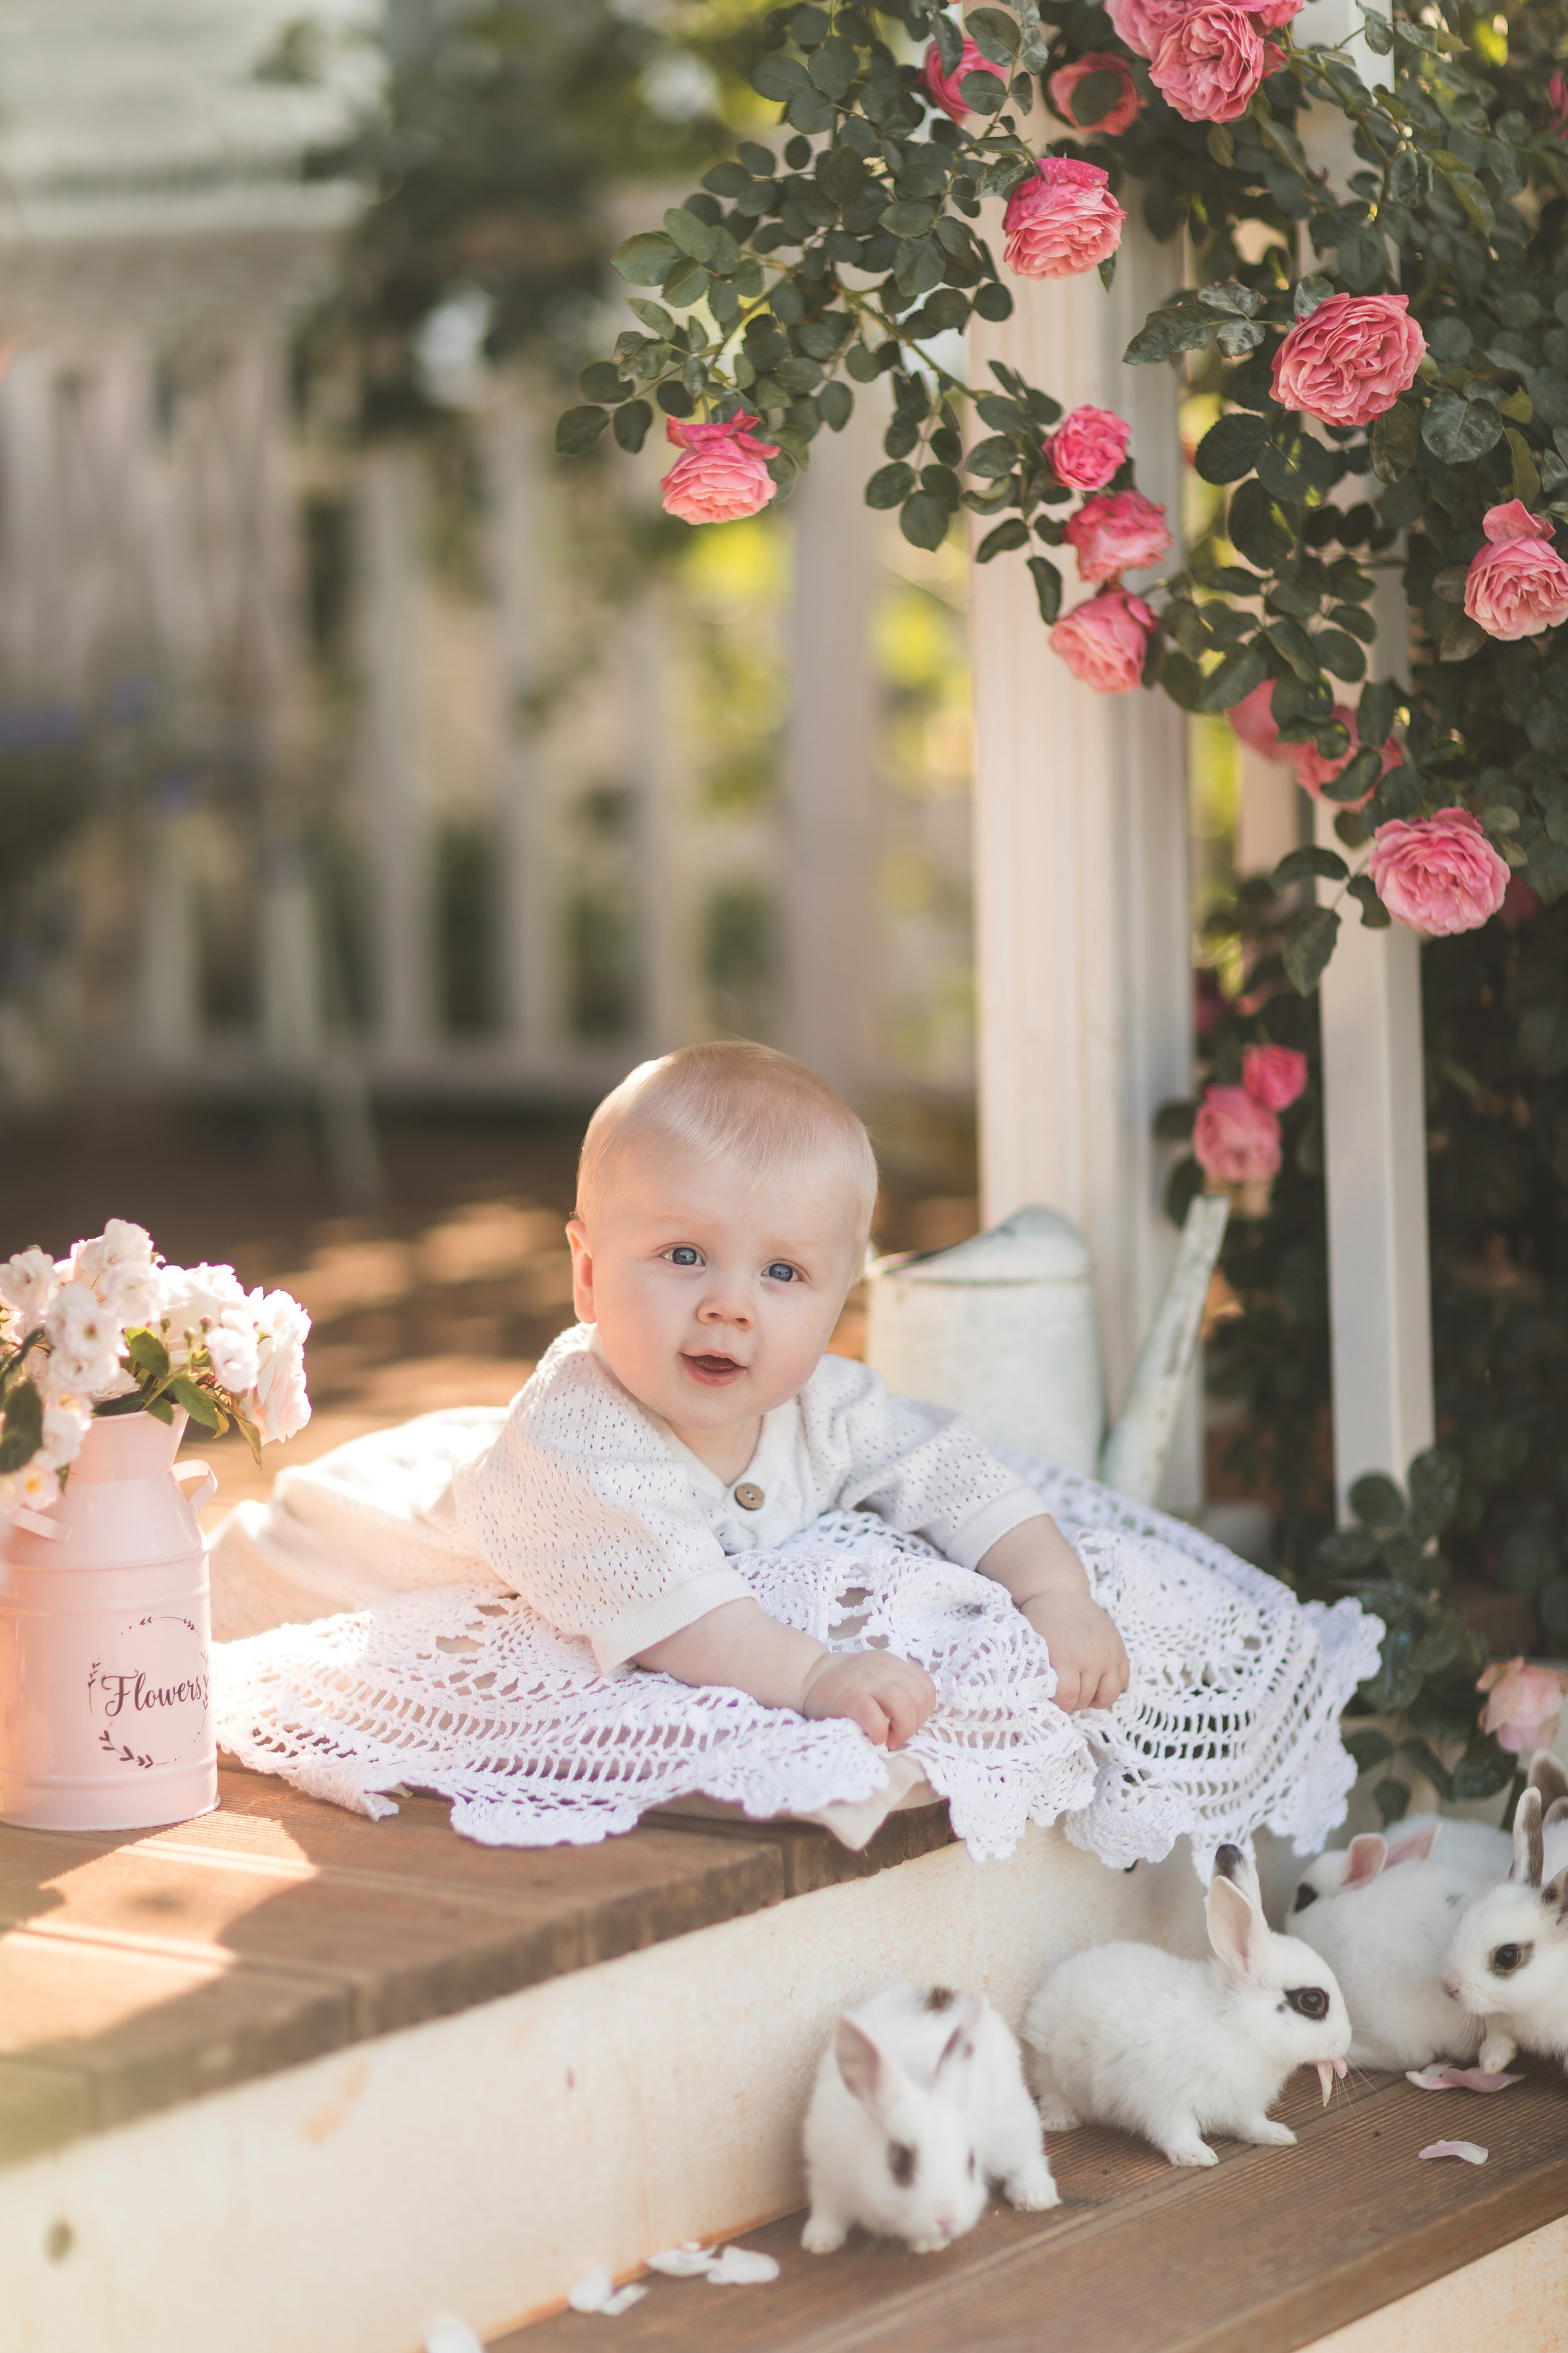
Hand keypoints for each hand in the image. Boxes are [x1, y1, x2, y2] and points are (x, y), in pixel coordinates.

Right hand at [799, 1649, 936, 1748]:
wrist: (807, 1676)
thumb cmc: (845, 1685)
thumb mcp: (877, 1677)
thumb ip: (897, 1686)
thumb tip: (918, 1714)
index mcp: (892, 1664)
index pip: (927, 1685)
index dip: (924, 1710)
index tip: (908, 1723)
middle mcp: (883, 1669)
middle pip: (920, 1695)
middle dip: (916, 1722)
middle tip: (898, 1735)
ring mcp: (865, 1682)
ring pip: (903, 1702)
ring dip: (903, 1728)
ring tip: (890, 1739)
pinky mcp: (848, 1698)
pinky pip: (873, 1715)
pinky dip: (880, 1731)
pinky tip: (875, 1737)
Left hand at [975, 1515, 1129, 1712]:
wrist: (1058, 1592)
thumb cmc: (1039, 1622)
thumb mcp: (1032, 1646)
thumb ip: (1035, 1674)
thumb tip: (1029, 1704)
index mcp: (1064, 1656)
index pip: (1067, 1698)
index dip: (1058, 1706)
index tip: (1051, 1702)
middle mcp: (1090, 1656)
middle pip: (1085, 1698)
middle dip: (1073, 1703)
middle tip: (1062, 1698)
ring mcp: (1108, 1653)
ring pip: (1108, 1695)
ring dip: (1094, 1700)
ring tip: (1080, 1692)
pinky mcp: (1119, 1649)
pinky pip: (1122, 1681)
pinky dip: (1110, 1688)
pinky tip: (1095, 1683)